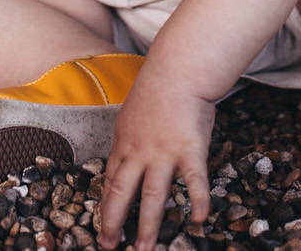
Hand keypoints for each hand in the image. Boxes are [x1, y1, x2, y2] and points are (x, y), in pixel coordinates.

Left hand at [98, 71, 215, 250]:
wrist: (178, 69)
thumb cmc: (158, 87)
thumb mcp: (133, 113)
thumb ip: (132, 137)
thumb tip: (130, 154)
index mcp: (125, 143)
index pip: (111, 180)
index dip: (106, 205)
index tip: (101, 225)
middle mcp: (140, 151)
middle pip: (123, 192)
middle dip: (114, 221)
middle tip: (110, 245)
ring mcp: (164, 152)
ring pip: (153, 195)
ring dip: (148, 225)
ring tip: (145, 248)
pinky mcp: (189, 149)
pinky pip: (193, 180)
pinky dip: (197, 200)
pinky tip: (198, 219)